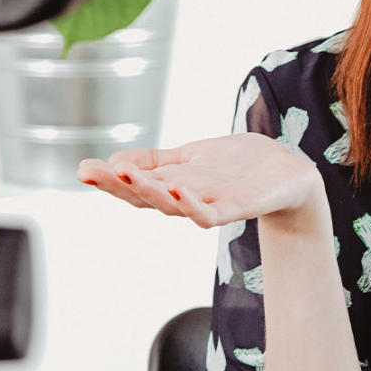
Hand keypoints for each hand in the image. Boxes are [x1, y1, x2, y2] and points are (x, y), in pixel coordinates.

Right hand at [76, 133, 323, 228]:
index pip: (134, 185)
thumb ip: (156, 162)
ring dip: (149, 191)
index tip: (82, 169)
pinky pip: (211, 213)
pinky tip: (177, 188)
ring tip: (125, 174)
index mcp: (173, 186)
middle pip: (146, 197)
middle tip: (91, 170)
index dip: (108, 180)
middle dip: (117, 184)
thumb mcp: (191, 157)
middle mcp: (187, 200)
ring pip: (173, 205)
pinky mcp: (238, 207)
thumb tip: (112, 161)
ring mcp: (211, 205)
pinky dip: (192, 204)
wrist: (288, 173)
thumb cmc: (238, 167)